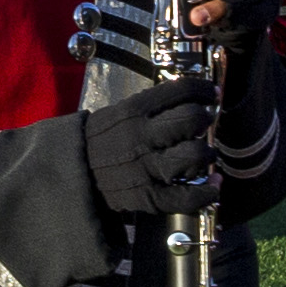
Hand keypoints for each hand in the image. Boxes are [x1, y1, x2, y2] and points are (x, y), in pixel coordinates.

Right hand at [84, 78, 221, 224]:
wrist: (71, 173)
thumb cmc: (99, 141)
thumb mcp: (117, 113)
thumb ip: (149, 108)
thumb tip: (189, 101)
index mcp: (133, 111)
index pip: (181, 91)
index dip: (204, 90)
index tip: (211, 93)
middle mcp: (141, 136)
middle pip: (192, 120)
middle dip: (204, 119)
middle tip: (204, 123)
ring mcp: (145, 168)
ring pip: (194, 156)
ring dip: (207, 154)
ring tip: (205, 153)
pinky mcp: (147, 196)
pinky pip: (187, 197)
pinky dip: (207, 192)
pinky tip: (213, 185)